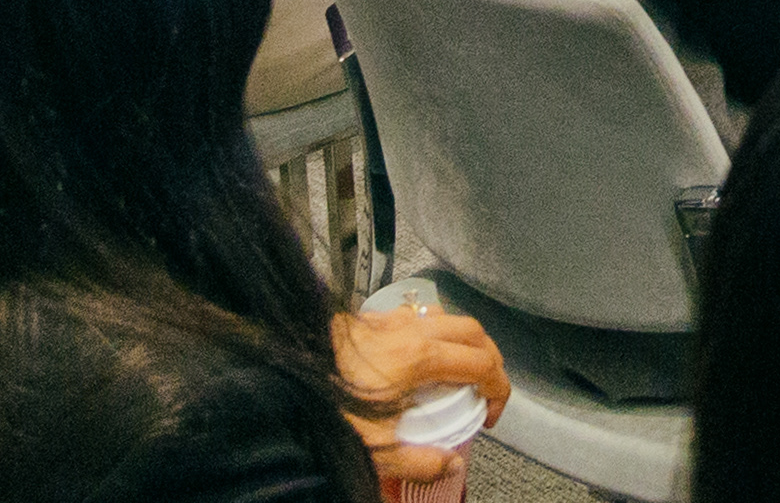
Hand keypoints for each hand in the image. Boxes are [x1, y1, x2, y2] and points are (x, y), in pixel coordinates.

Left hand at [336, 303, 508, 488]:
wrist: (280, 373)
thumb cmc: (327, 410)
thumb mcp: (373, 450)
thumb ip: (418, 461)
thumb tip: (451, 464)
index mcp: (421, 358)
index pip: (482, 364)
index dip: (498, 389)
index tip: (491, 415)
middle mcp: (412, 330)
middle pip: (472, 332)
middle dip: (489, 358)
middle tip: (486, 389)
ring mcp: (390, 319)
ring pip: (445, 317)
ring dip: (461, 341)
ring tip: (456, 370)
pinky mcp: (369, 318)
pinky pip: (415, 316)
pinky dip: (431, 331)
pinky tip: (416, 354)